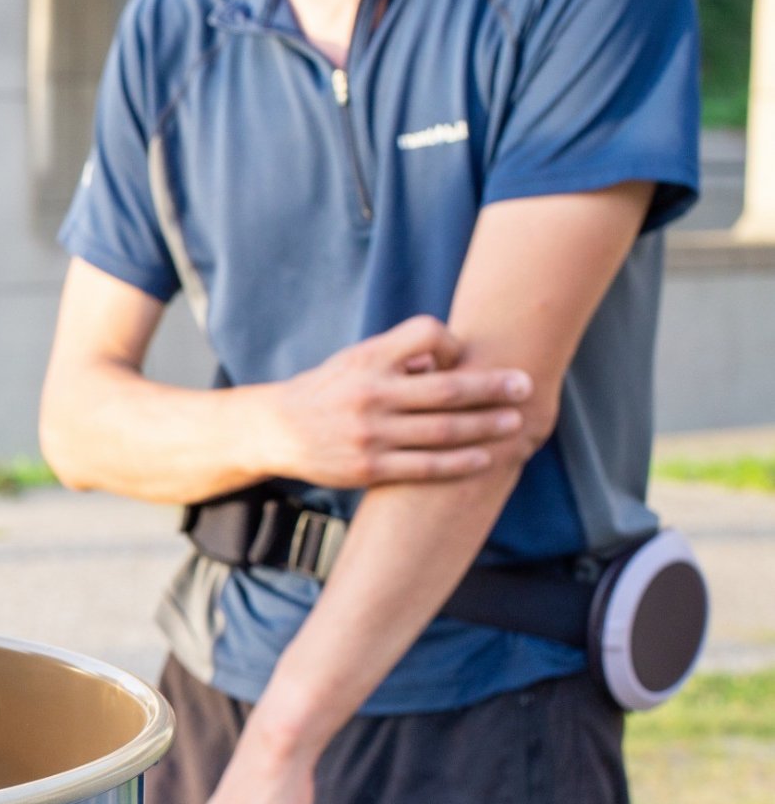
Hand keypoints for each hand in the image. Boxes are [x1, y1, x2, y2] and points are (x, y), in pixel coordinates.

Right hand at [268, 316, 532, 487]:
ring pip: (444, 431)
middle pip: (447, 389)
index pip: (425, 334)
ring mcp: (370, 434)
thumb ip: (398, 356)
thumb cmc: (328, 390)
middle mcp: (370, 394)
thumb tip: (447, 358)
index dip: (452, 343)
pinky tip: (486, 457)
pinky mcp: (369, 468)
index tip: (465, 357)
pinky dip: (461, 462)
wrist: (277, 430)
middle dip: (493, 388)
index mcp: (368, 360)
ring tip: (515, 424)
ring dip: (487, 427)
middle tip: (525, 386)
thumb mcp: (354, 360)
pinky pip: (426, 466)